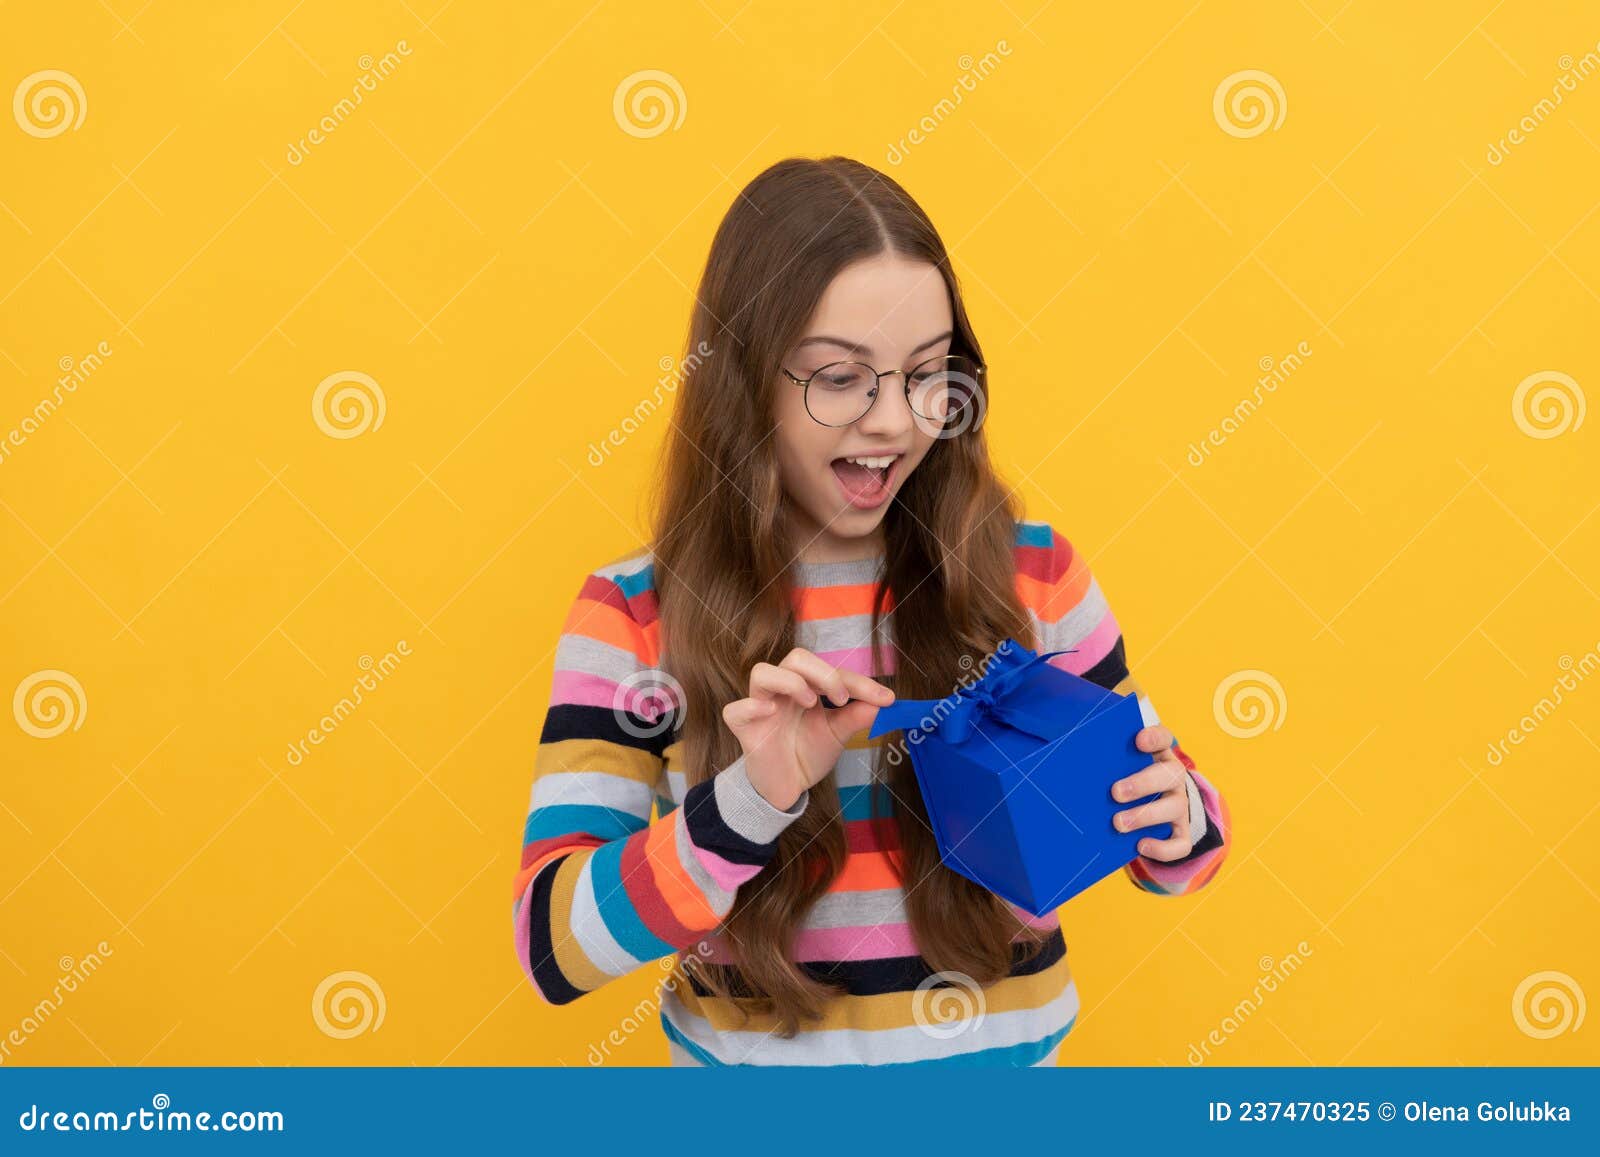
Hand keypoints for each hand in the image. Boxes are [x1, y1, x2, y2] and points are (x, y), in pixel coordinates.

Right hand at [722, 647, 895, 810]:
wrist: (786, 788)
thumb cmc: (808, 753)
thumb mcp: (837, 735)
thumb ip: (856, 717)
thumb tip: (884, 703)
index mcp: (807, 687)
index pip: (831, 671)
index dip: (859, 682)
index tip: (885, 698)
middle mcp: (783, 691)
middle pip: (795, 658)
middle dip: (823, 672)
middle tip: (841, 698)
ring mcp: (760, 707)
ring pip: (762, 672)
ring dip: (789, 681)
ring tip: (809, 702)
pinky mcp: (744, 729)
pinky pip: (735, 710)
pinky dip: (751, 707)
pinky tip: (770, 713)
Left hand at [1110, 724, 1194, 860]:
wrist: (1154, 816)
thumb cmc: (1126, 785)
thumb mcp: (1119, 771)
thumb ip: (1104, 765)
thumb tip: (1066, 767)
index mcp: (1158, 756)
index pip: (1163, 738)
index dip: (1154, 738)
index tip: (1138, 741)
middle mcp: (1174, 779)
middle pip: (1170, 774)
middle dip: (1142, 783)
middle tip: (1116, 792)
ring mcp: (1180, 806)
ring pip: (1174, 807)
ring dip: (1145, 815)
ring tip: (1118, 823)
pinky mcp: (1182, 834)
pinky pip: (1180, 844)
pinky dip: (1162, 848)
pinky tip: (1140, 846)